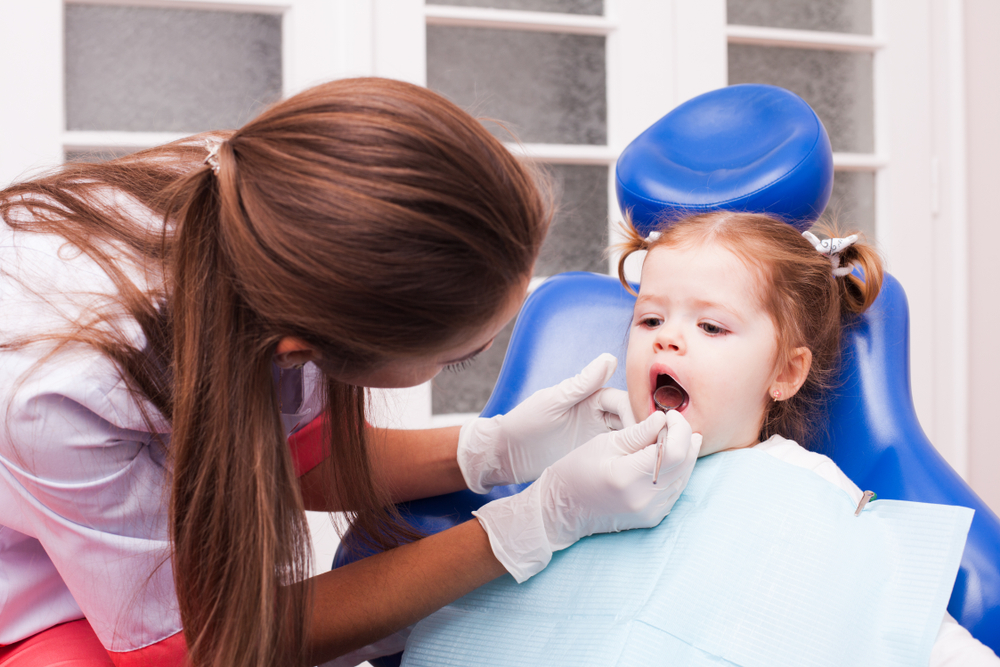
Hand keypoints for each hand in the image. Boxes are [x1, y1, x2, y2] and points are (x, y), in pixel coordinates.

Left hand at [457, 353, 634, 493]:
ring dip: (639, 448)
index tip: (647, 431)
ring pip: (628, 439)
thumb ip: (582, 384)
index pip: (624, 403)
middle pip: (632, 421)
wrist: (507, 453)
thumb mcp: (553, 402)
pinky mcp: (593, 455)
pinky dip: (628, 461)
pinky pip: (617, 456)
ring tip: (649, 464)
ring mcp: (597, 436)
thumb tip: (609, 358)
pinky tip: (636, 472)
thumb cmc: (525, 422)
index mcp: (591, 397)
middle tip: (653, 451)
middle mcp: (598, 415)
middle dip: (644, 434)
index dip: (637, 416)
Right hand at [473, 410, 701, 581]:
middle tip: (676, 422)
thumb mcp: (604, 443)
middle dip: (685, 438)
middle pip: (684, 464)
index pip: (674, 451)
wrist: (564, 509)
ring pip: (684, 477)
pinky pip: (676, 490)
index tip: (670, 414)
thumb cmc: (577, 470)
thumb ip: (638, 432)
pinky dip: (677, 471)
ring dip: (685, 454)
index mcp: (628, 476)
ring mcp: (650, 512)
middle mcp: (644, 498)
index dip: (679, 428)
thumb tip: (663, 419)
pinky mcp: (653, 517)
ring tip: (678, 436)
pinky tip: (670, 457)